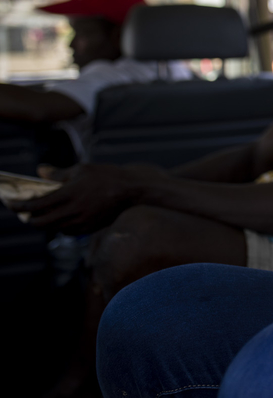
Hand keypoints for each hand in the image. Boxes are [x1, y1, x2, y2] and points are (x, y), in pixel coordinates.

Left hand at [8, 163, 151, 233]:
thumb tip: (40, 171)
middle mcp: (73, 211)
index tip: (8, 202)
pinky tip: (59, 218)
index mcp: (69, 194)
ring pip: (53, 228)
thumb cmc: (107, 176)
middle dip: (27, 218)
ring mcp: (81, 222)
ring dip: (43, 223)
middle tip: (22, 212)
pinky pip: (67, 231)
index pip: (35, 204)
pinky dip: (58, 226)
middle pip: (40, 222)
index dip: (18, 205)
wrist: (133, 190)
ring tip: (39, 215)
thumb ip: (58, 173)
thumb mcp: (82, 169)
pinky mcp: (89, 228)